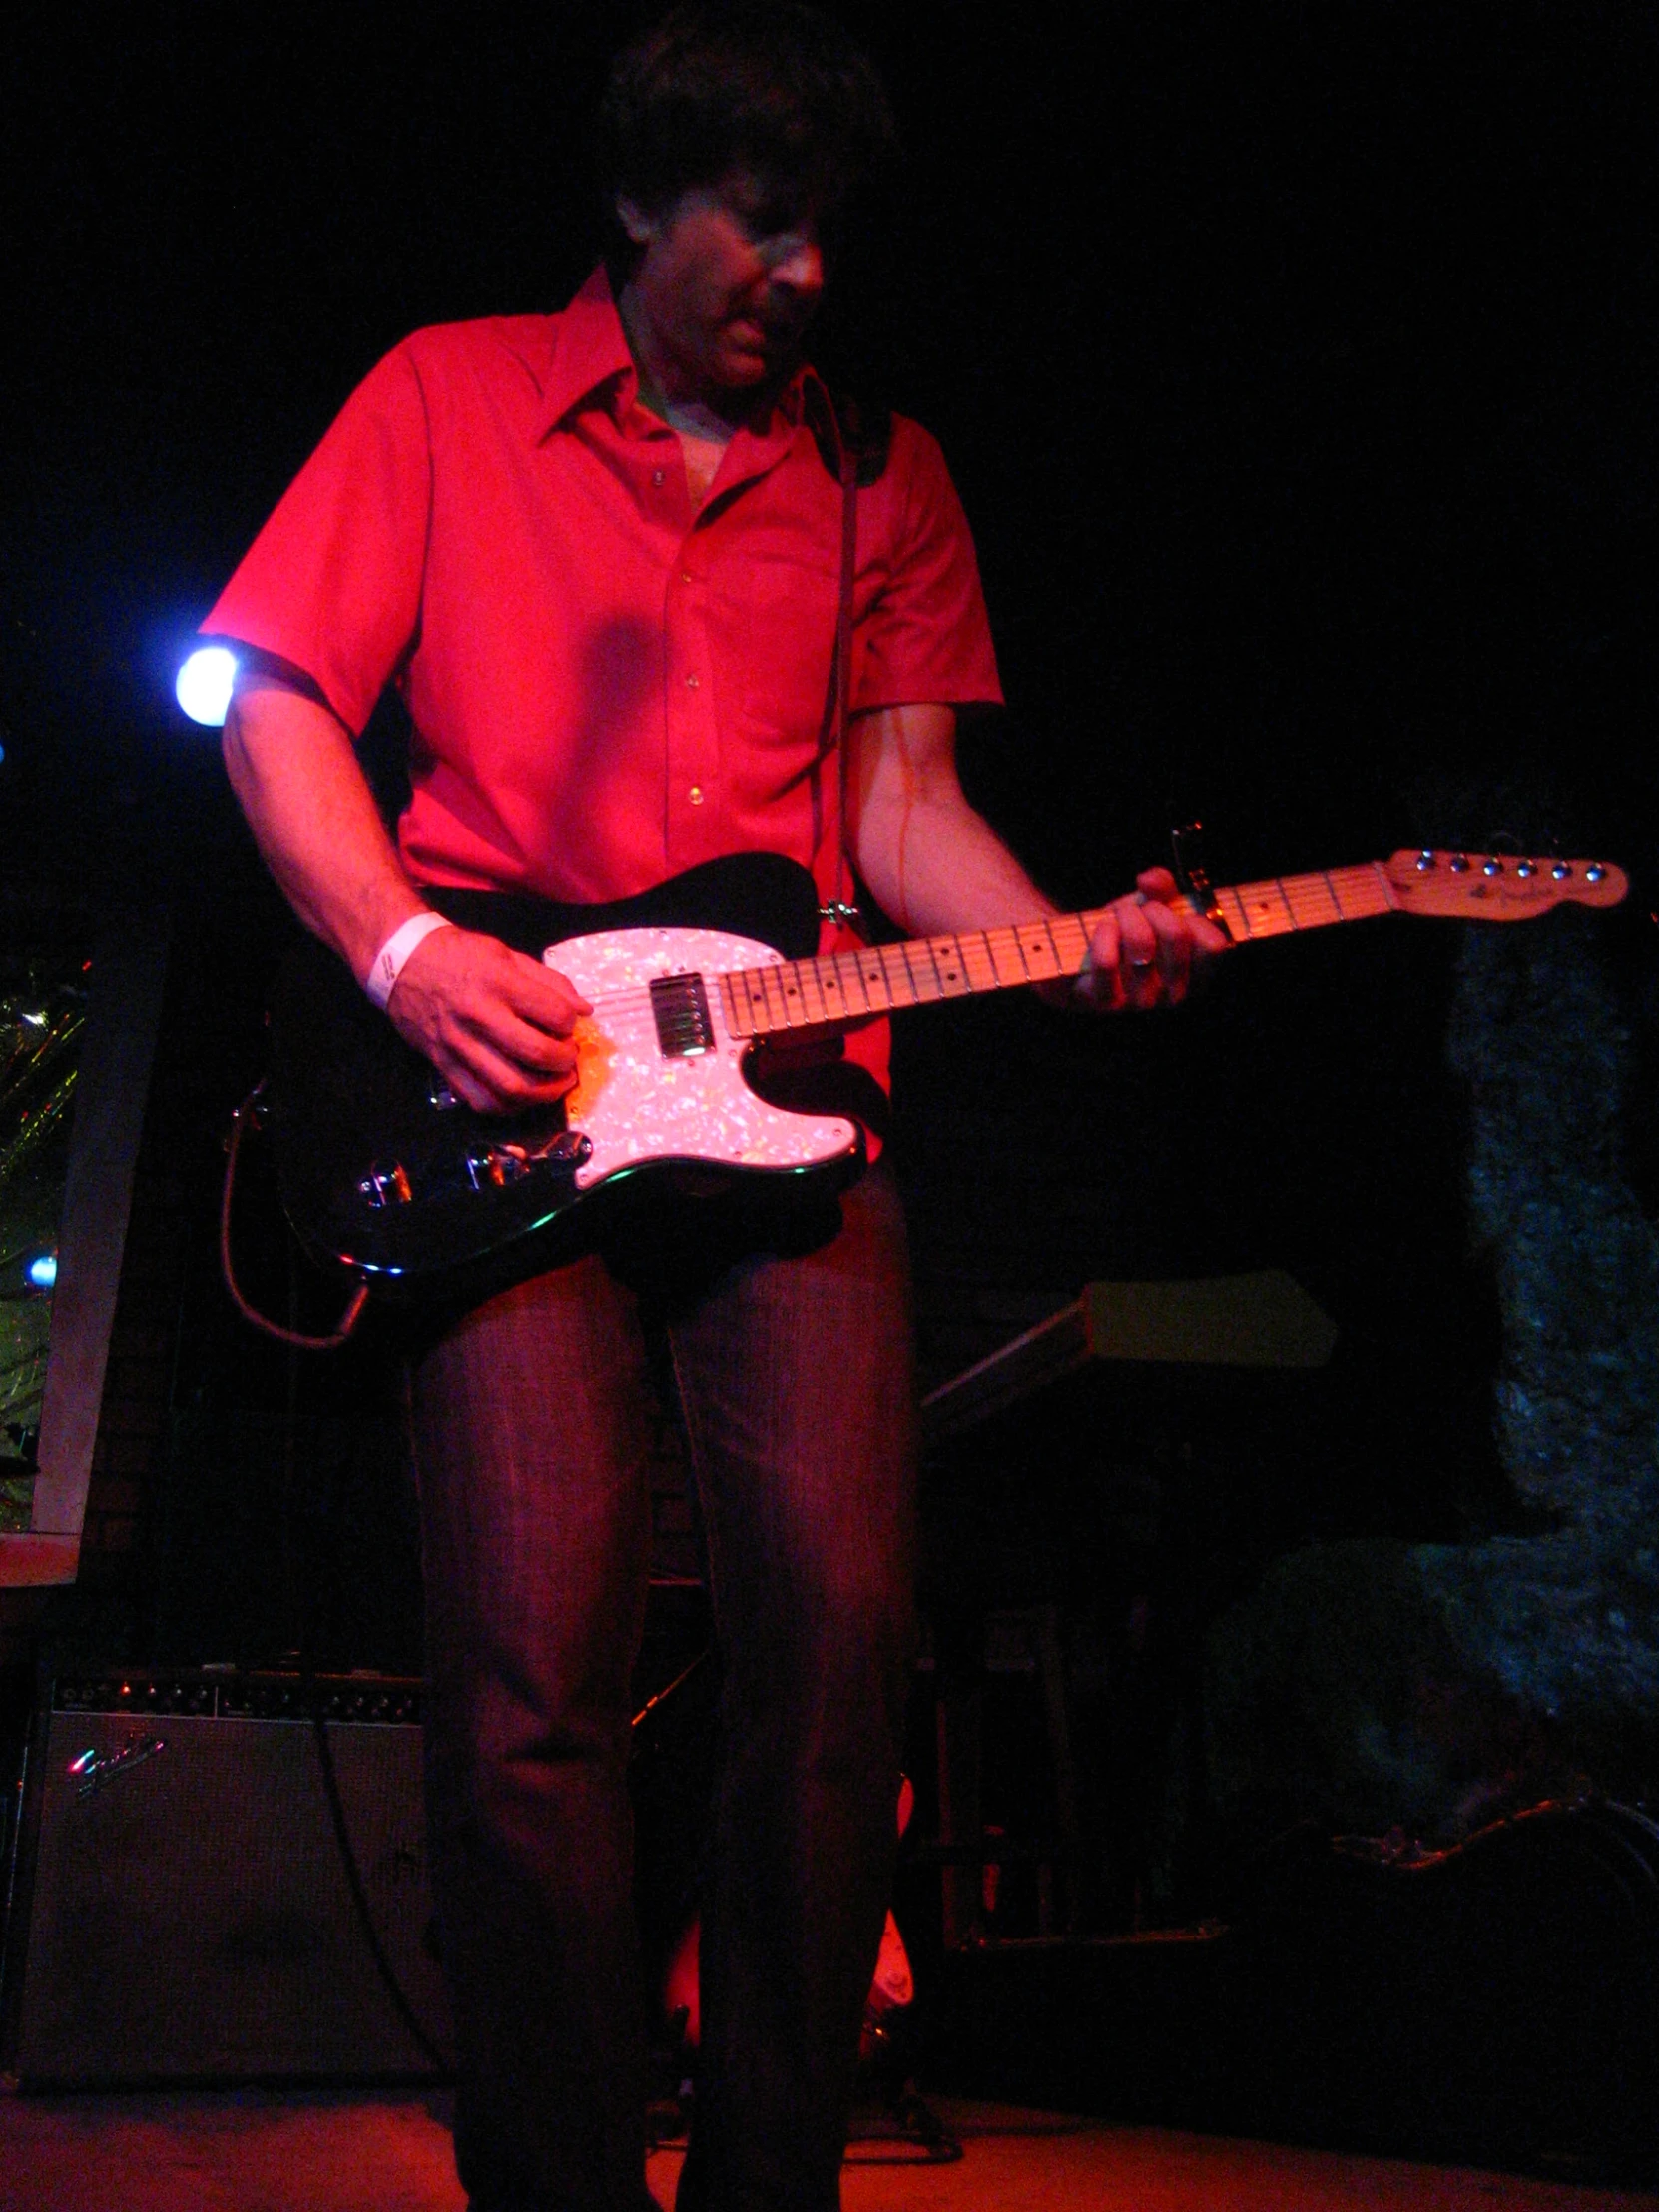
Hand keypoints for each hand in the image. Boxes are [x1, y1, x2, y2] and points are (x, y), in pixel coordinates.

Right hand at [384, 926, 590, 1113]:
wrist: (400, 963)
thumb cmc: (458, 955)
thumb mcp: (506, 954)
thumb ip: (548, 981)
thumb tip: (583, 1010)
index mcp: (498, 982)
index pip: (552, 1013)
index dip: (571, 1022)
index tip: (570, 1022)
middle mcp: (478, 1016)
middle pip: (535, 1054)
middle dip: (564, 1061)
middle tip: (569, 1057)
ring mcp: (459, 1045)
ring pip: (511, 1087)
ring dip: (545, 1092)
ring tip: (557, 1082)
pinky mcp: (444, 1066)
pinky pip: (481, 1101)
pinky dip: (510, 1106)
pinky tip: (525, 1095)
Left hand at [1069, 866, 1228, 1011]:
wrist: (1085, 970)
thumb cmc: (1129, 939)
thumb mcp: (1153, 910)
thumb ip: (1162, 889)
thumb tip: (1149, 880)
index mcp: (1196, 978)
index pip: (1213, 946)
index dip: (1194, 920)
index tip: (1177, 918)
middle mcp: (1174, 996)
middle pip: (1176, 934)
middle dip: (1153, 909)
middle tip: (1139, 913)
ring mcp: (1142, 1003)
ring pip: (1141, 942)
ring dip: (1125, 916)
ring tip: (1117, 921)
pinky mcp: (1107, 1004)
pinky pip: (1107, 961)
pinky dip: (1103, 933)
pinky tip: (1104, 930)